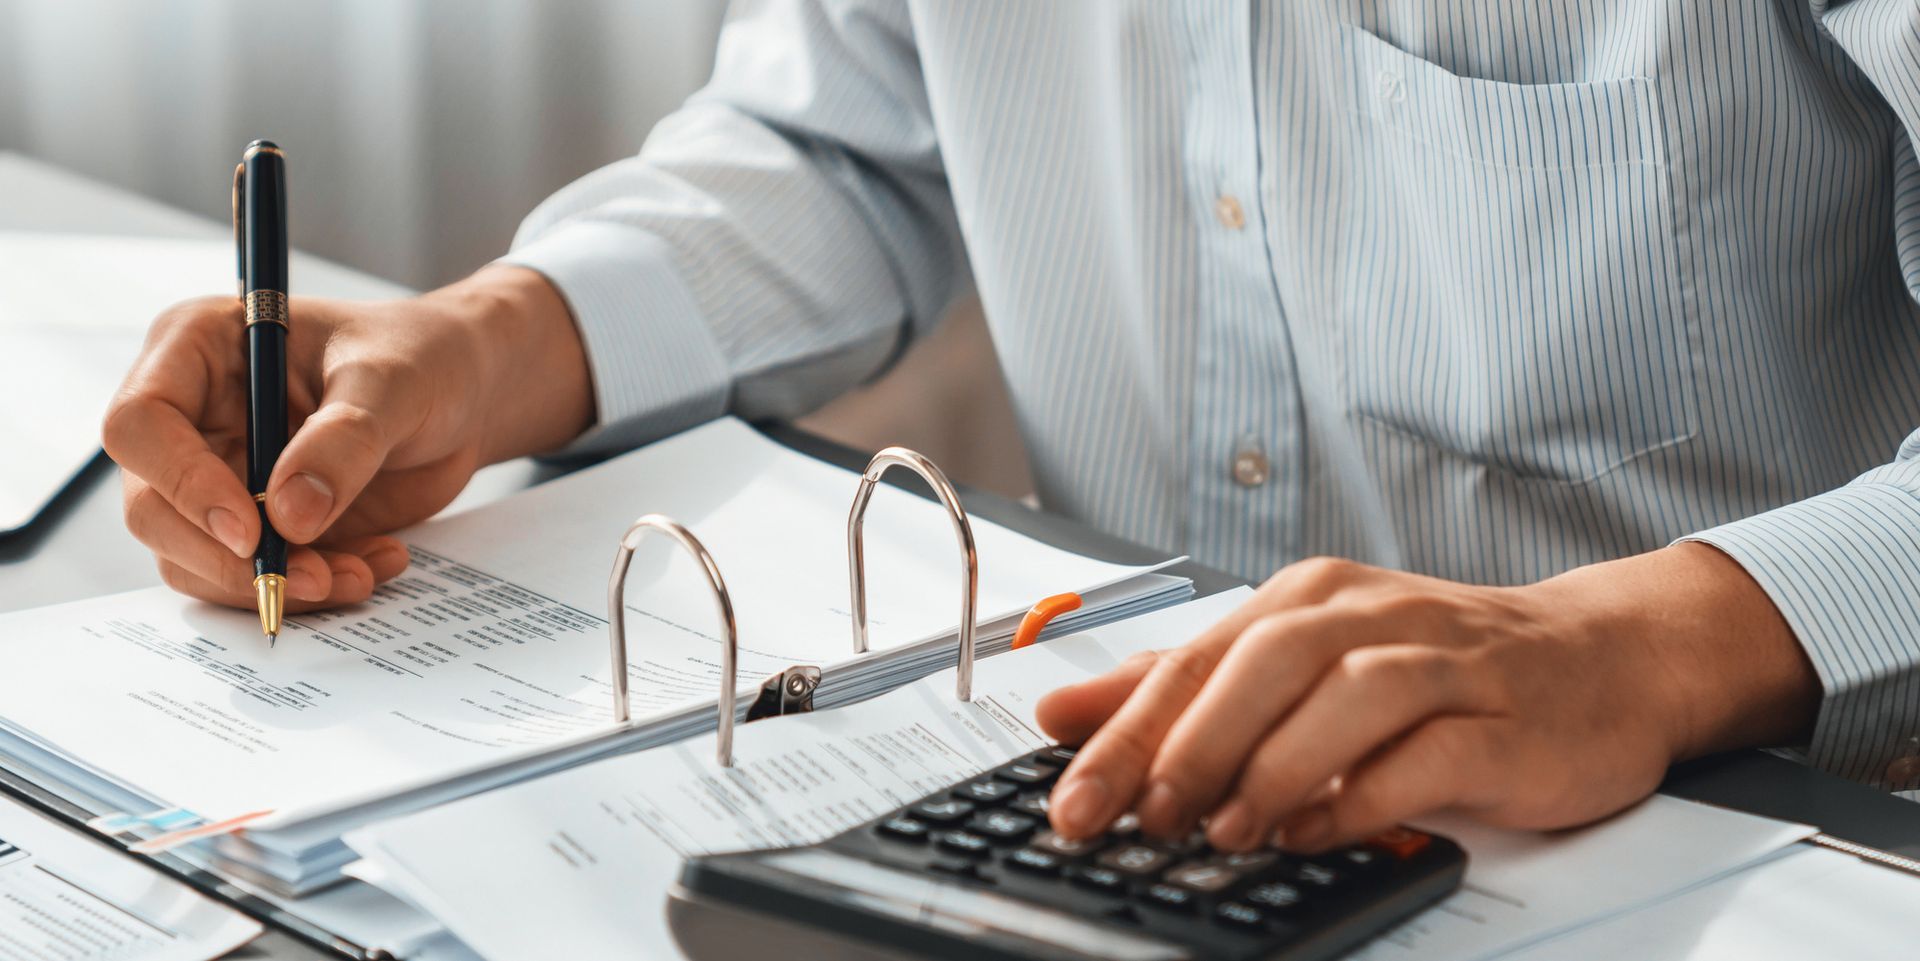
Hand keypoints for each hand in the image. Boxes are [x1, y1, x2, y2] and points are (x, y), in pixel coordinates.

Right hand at [104, 265, 591, 611]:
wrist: (463, 392)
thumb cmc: (422, 357)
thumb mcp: (393, 382)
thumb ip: (344, 441)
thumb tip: (289, 518)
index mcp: (198, 349)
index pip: (141, 424)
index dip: (183, 484)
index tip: (252, 531)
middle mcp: (191, 418)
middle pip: (154, 509)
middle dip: (231, 560)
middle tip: (314, 579)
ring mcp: (218, 477)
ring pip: (198, 558)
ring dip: (274, 585)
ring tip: (360, 574)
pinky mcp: (259, 525)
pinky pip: (254, 577)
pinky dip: (311, 589)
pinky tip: (374, 564)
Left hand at [1036, 545, 1820, 851]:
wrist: (1601, 658)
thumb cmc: (1438, 663)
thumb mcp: (1297, 660)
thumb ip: (1182, 686)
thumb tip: (1061, 711)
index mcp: (1309, 598)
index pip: (1198, 658)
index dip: (1127, 731)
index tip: (1073, 800)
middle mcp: (1369, 617)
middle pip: (1263, 665)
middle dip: (1190, 747)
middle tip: (1143, 818)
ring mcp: (1444, 665)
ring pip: (1346, 698)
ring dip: (1276, 767)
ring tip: (1227, 831)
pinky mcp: (1505, 722)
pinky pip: (1429, 753)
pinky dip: (1367, 793)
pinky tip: (1321, 828)